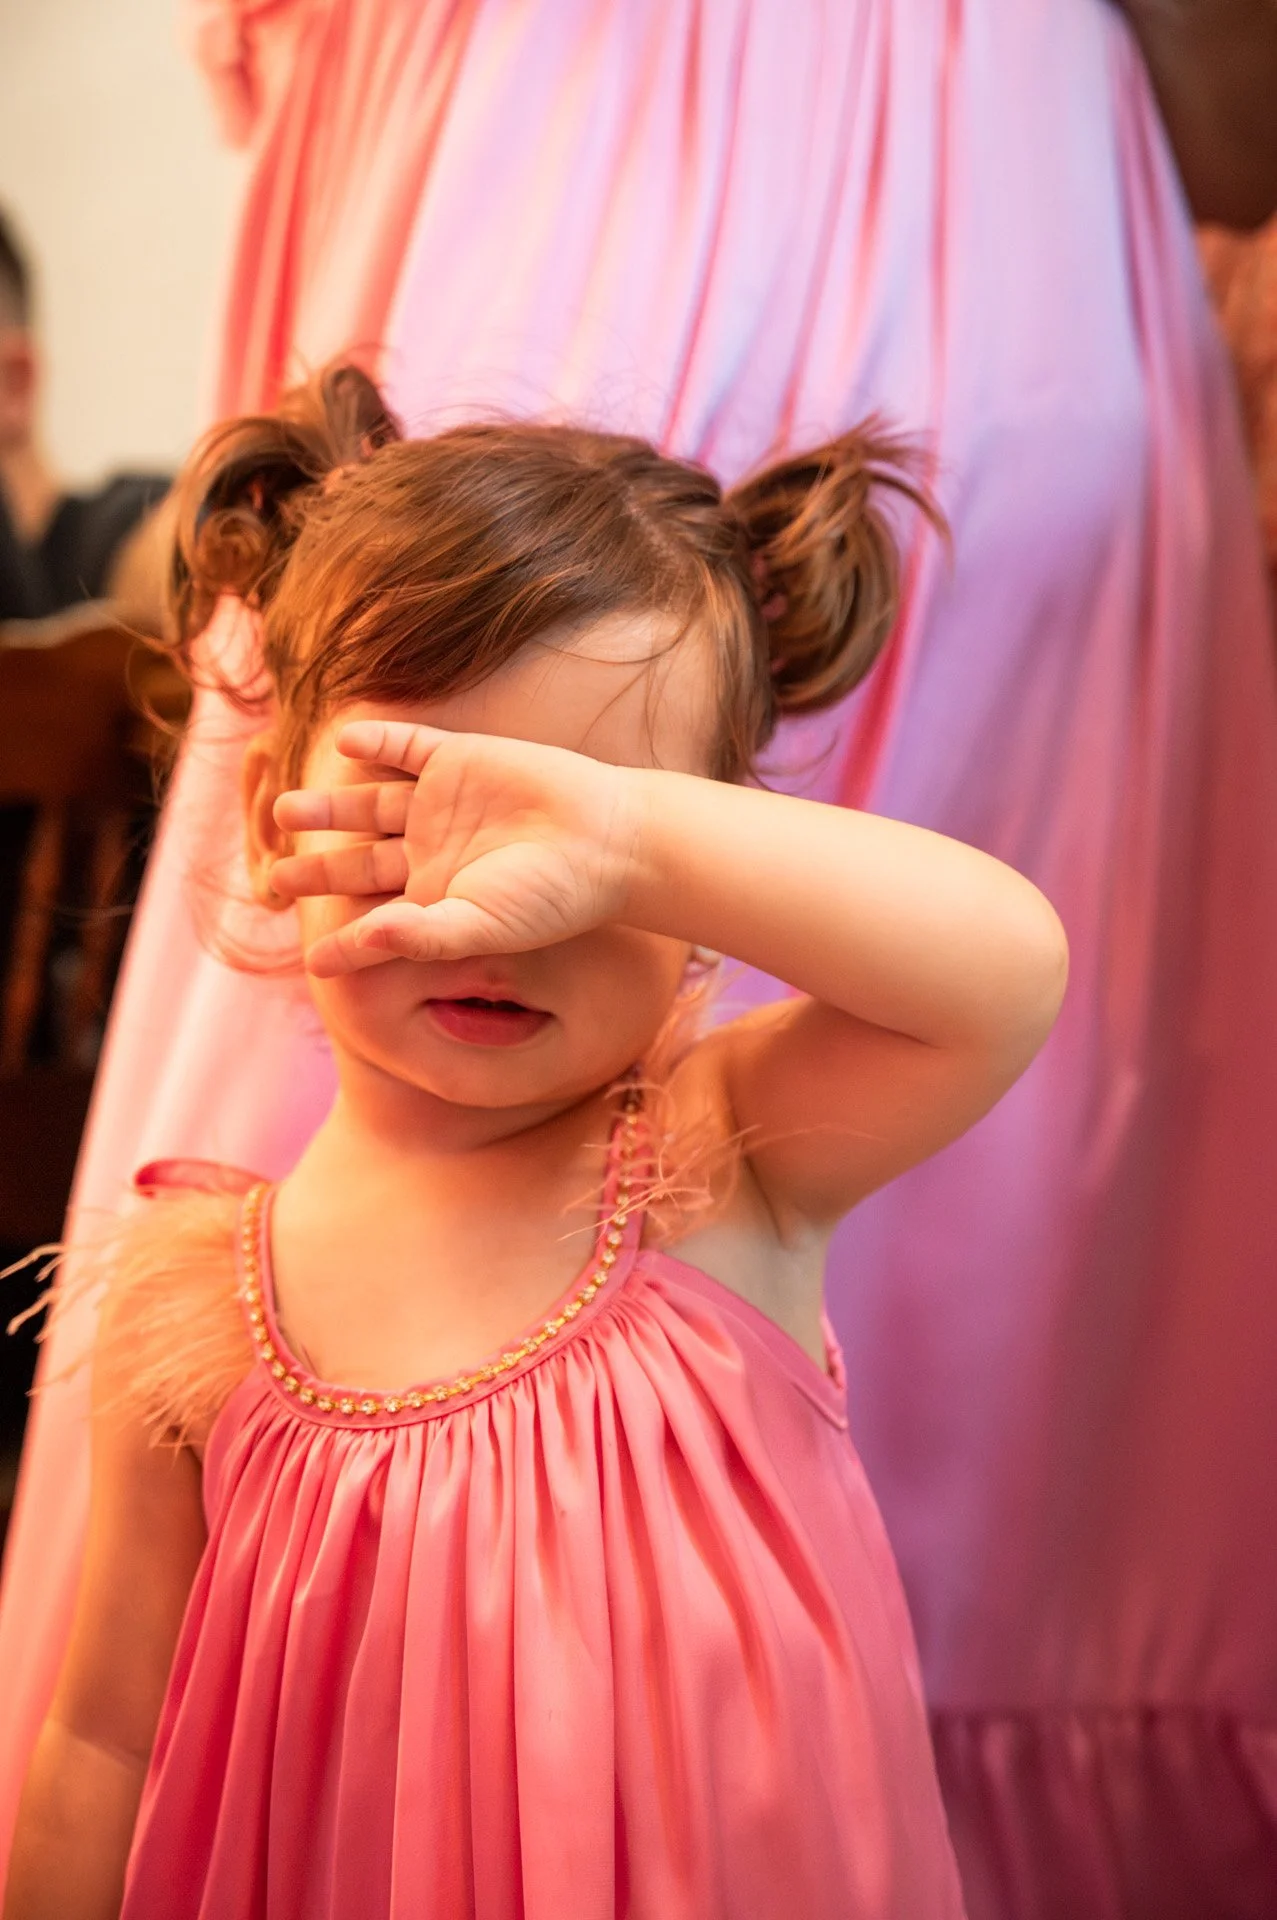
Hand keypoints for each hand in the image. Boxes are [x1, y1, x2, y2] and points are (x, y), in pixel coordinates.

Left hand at [271, 721, 641, 974]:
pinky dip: (377, 741)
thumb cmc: (550, 896)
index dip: (339, 933)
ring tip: (283, 809)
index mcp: (437, 897)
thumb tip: (348, 945)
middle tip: (274, 877)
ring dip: (329, 806)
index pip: (374, 915)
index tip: (307, 957)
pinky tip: (345, 742)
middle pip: (361, 860)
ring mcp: (444, 803)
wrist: (606, 839)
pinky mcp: (461, 759)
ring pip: (371, 804)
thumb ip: (414, 938)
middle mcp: (434, 851)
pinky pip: (408, 747)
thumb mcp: (478, 926)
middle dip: (317, 868)